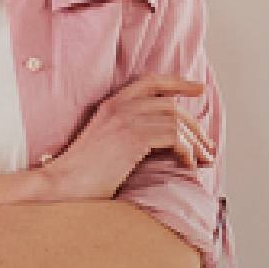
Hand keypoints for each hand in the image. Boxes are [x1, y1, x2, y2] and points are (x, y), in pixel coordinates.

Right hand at [42, 74, 212, 201]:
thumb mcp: (103, 143)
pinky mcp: (133, 137)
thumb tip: (160, 139)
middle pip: (171, 105)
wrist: (60, 185)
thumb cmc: (80, 174)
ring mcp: (126, 120)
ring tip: (203, 159)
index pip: (151, 82)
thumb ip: (127, 132)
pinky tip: (188, 165)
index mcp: (110, 105)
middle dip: (195, 126)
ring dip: (196, 142)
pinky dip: (187, 151)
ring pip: (177, 122)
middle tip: (208, 145)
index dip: (178, 83)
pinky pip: (174, 137)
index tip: (197, 90)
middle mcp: (119, 107)